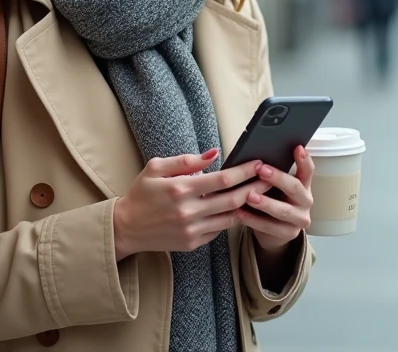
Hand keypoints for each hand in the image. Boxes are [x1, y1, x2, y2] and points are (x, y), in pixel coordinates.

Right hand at [112, 149, 271, 260]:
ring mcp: (191, 230)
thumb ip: (185, 161)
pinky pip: (219, 230)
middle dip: (255, 188)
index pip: (222, 179)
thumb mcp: (156, 168)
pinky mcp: (192, 243)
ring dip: (247, 205)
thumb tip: (213, 154)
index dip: (244, 171)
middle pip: (233, 200)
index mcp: (180, 189)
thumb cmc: (141, 194)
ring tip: (261, 193)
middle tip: (270, 178)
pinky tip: (239, 208)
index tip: (258, 163)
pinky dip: (230, 218)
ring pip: (230, 217)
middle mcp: (188, 212)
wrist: (126, 227)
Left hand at [235, 145, 313, 250]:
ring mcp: (300, 219)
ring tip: (249, 195)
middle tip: (261, 169)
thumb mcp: (275, 186)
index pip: (308, 170)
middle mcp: (305, 201)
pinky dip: (253, 220)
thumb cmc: (273, 199)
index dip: (304, 160)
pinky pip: (270, 227)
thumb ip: (271, 175)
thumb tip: (253, 158)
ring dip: (265, 202)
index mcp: (304, 185)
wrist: (274, 231)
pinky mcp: (289, 234)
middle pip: (295, 188)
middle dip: (277, 178)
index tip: (297, 147)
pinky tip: (240, 213)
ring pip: (283, 211)